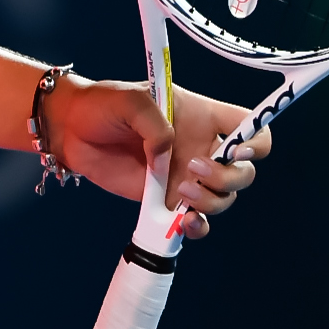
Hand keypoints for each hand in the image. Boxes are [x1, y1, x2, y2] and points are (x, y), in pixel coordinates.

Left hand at [43, 79, 270, 239]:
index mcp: (202, 117)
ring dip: (211, 201)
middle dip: (230, 177)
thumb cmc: (103, 104)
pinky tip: (183, 223)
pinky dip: (197, 227)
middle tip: (195, 170)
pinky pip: (196, 221)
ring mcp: (186, 176)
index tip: (237, 150)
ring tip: (179, 191)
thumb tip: (169, 155)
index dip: (256, 140)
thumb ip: (156, 125)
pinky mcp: (166, 200)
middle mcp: (201, 148)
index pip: (249, 126)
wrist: (72, 129)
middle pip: (243, 171)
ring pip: (223, 199)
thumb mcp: (131, 101)